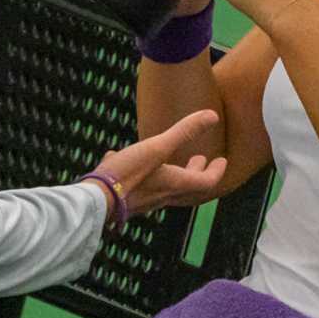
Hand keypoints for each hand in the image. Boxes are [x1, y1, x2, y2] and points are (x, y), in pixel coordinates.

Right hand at [93, 108, 227, 216]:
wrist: (97, 199)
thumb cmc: (129, 173)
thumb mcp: (158, 147)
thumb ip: (184, 131)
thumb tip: (213, 115)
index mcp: (175, 184)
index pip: (206, 182)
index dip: (216, 171)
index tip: (221, 161)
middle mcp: (163, 196)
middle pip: (188, 187)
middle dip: (197, 172)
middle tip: (201, 159)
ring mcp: (145, 201)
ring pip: (167, 189)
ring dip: (174, 175)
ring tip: (170, 161)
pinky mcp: (128, 201)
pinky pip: (144, 188)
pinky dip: (146, 175)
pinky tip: (126, 160)